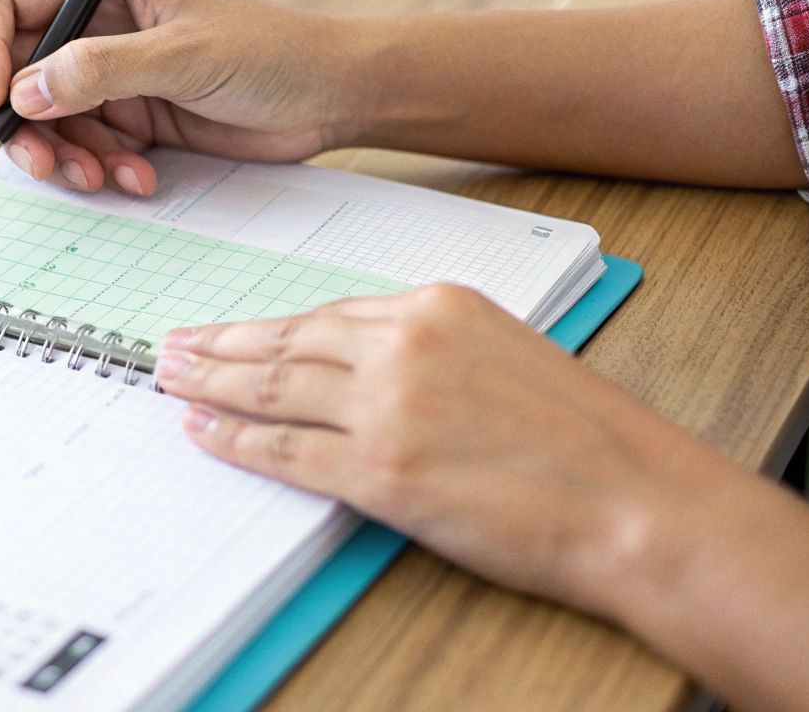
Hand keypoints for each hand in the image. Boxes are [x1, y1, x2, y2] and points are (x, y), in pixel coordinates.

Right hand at [0, 0, 368, 194]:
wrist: (330, 97)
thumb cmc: (274, 50)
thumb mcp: (185, 55)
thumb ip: (102, 69)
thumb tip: (26, 89)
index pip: (6, 1)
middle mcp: (95, 24)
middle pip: (15, 71)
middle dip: (23, 121)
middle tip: (43, 161)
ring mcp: (109, 73)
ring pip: (44, 119)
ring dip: (64, 156)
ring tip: (103, 177)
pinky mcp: (128, 115)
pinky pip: (83, 147)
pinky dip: (100, 169)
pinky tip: (139, 177)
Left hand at [154, 284, 733, 617]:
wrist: (636, 501)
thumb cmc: (588, 439)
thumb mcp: (506, 353)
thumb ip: (431, 350)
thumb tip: (360, 368)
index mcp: (437, 306)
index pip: (326, 315)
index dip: (267, 328)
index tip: (229, 330)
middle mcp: (404, 346)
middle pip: (286, 342)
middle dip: (220, 346)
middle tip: (172, 347)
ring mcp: (387, 408)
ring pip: (274, 389)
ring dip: (213, 386)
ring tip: (173, 382)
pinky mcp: (381, 470)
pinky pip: (286, 450)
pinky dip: (237, 442)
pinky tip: (206, 433)